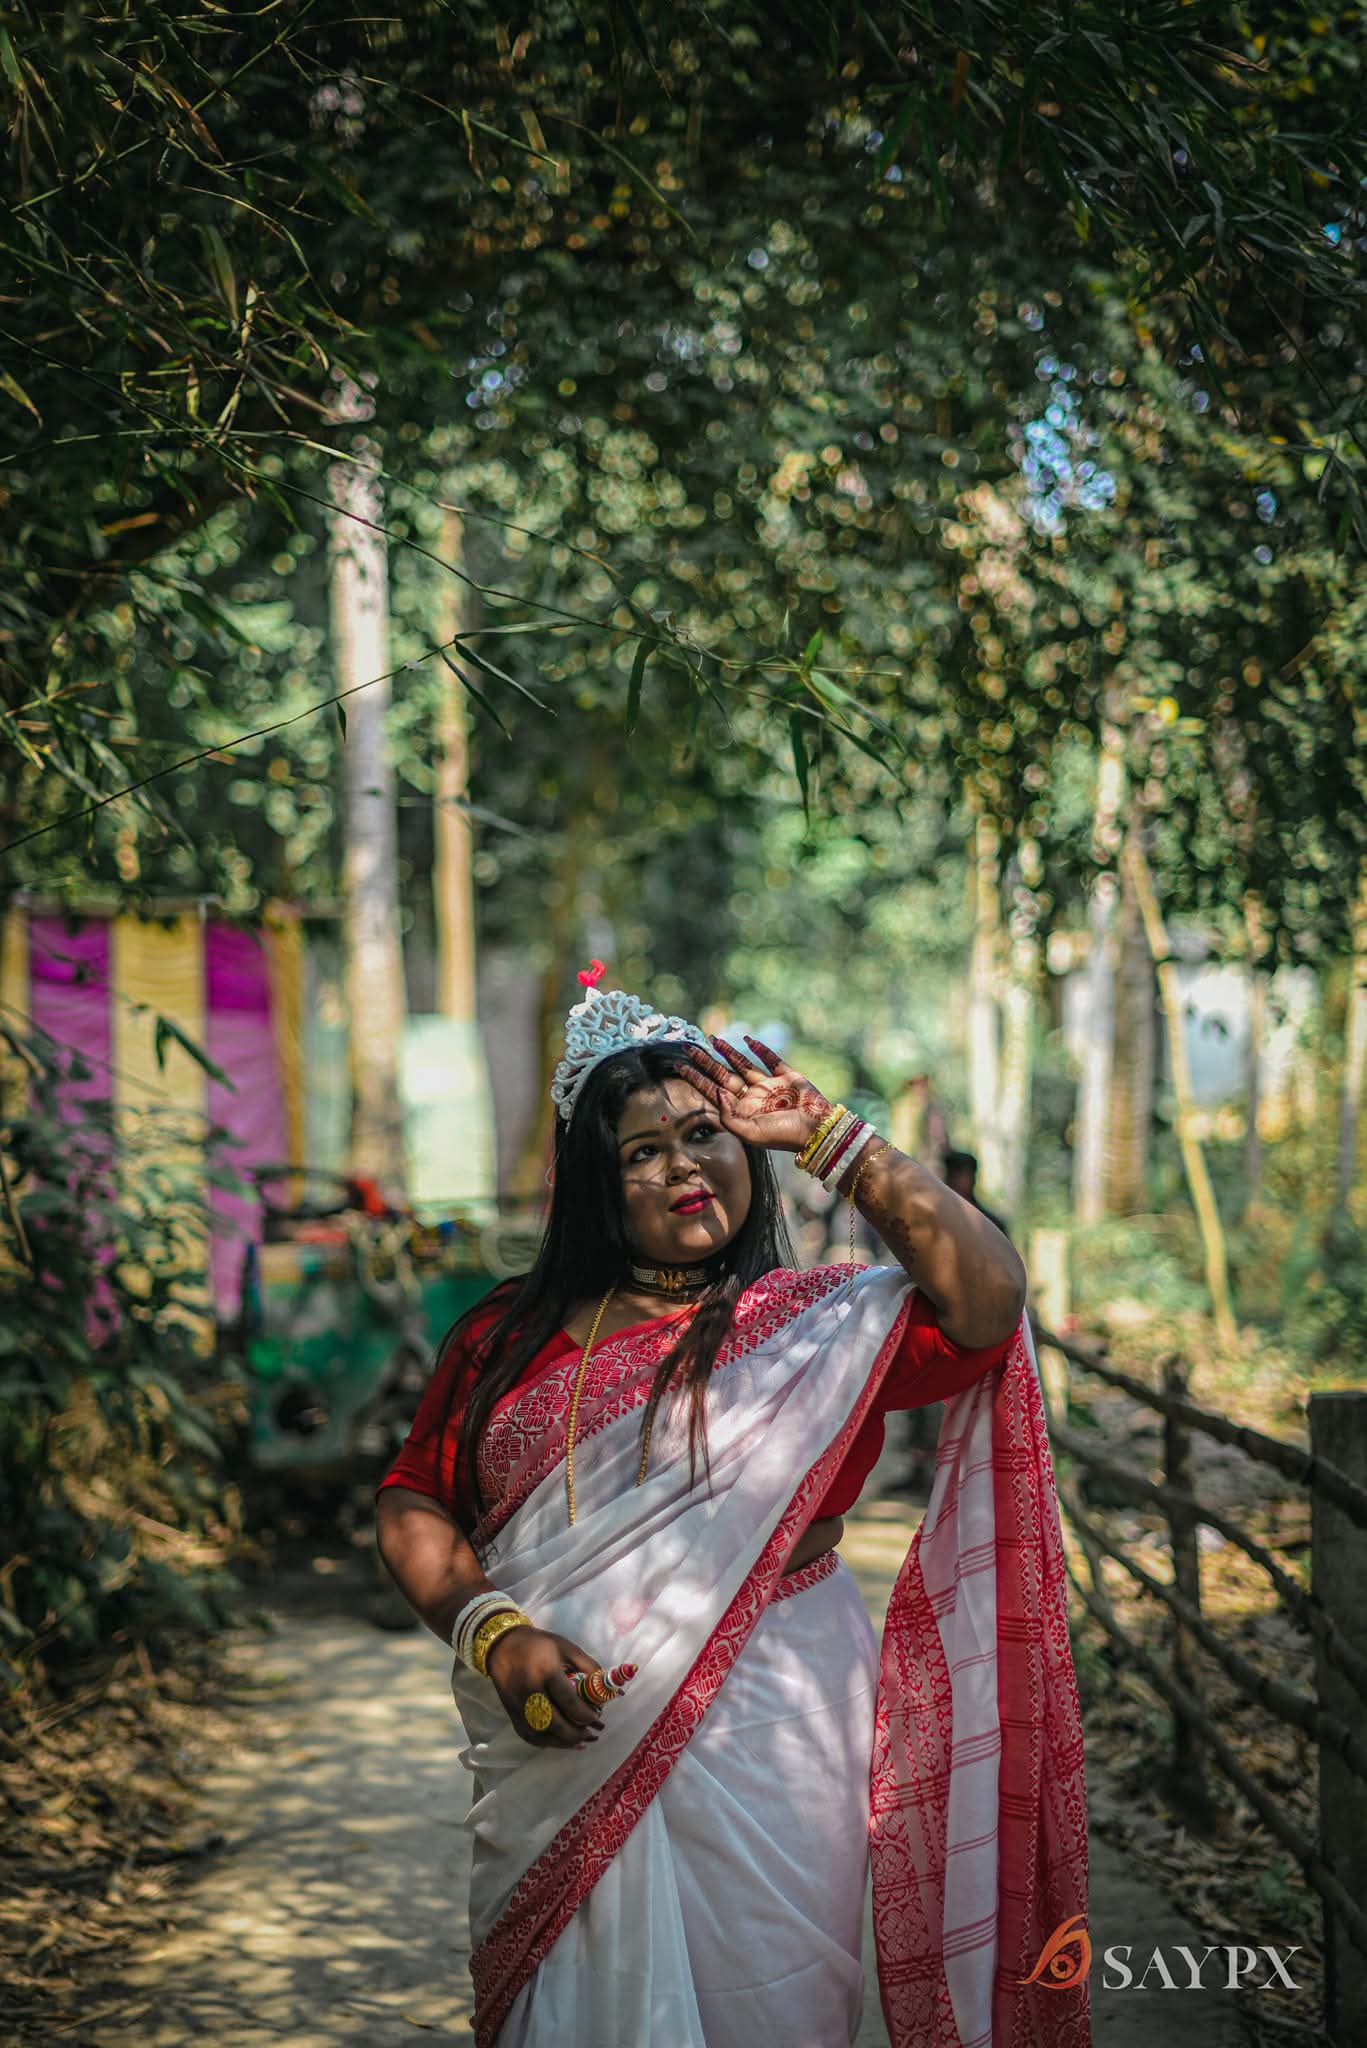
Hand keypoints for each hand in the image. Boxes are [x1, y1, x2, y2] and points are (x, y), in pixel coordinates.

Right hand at [483, 1625, 609, 1749]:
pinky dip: (549, 1743)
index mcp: (546, 1672)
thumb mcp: (567, 1648)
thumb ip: (590, 1667)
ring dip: (566, 1742)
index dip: (587, 1716)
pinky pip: (532, 1737)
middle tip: (594, 1733)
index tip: (600, 1720)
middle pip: (557, 1724)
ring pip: (544, 1735)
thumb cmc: (539, 1645)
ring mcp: (519, 1707)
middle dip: (579, 1733)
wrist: (503, 1646)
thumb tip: (611, 1689)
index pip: (570, 1703)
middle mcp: (531, 1693)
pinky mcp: (512, 1715)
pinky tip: (562, 1742)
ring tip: (583, 1740)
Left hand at [684, 1036, 831, 1153]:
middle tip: (689, 1047)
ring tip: (712, 1039)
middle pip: (723, 1075)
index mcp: (742, 1111)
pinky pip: (770, 1059)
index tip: (680, 1066)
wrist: (817, 1131)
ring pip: (743, 1065)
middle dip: (706, 1062)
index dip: (696, 1079)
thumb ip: (729, 1116)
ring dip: (728, 1052)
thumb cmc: (783, 1136)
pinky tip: (747, 1040)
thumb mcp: (750, 1134)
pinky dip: (759, 1049)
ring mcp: (769, 1086)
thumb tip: (716, 1091)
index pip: (712, 1091)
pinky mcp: (787, 1077)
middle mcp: (752, 1097)